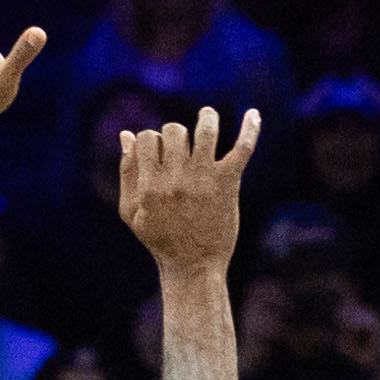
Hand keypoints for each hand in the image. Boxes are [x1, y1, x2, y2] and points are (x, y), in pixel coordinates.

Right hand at [118, 105, 262, 275]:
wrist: (194, 266)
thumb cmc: (160, 239)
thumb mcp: (132, 211)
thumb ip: (127, 172)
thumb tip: (126, 135)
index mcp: (150, 185)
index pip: (147, 138)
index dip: (151, 140)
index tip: (158, 154)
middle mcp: (176, 179)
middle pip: (174, 131)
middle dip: (175, 134)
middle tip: (182, 149)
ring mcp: (204, 179)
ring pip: (205, 130)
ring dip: (206, 118)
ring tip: (207, 116)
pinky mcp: (228, 184)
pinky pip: (242, 149)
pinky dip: (249, 130)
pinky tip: (253, 114)